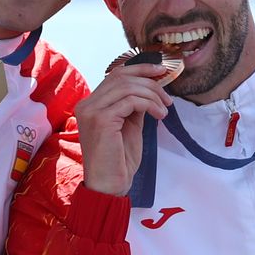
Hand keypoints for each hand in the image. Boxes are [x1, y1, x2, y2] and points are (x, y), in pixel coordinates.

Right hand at [75, 65, 171, 195]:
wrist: (109, 185)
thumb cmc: (118, 160)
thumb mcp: (129, 126)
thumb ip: (134, 106)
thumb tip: (150, 89)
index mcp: (91, 104)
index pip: (115, 75)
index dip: (139, 68)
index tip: (160, 71)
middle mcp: (87, 104)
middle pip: (122, 77)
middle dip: (149, 81)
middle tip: (167, 97)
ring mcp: (91, 111)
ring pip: (128, 86)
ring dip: (152, 95)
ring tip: (164, 110)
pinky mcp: (101, 119)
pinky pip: (131, 100)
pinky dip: (149, 104)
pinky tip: (159, 115)